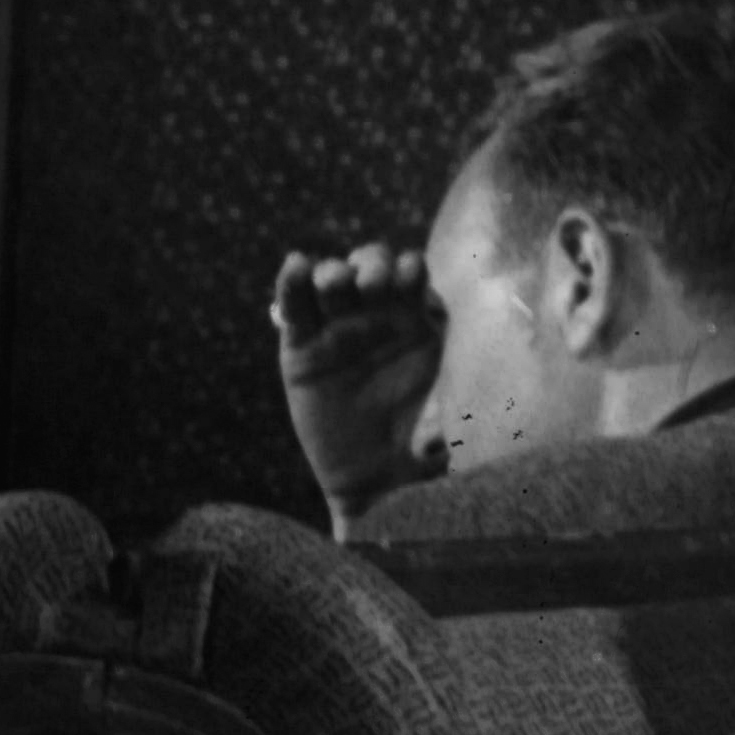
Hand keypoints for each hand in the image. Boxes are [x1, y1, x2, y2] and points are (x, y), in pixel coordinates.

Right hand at [262, 238, 443, 514]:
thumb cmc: (414, 440)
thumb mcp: (442, 416)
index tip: (407, 282)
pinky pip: (293, 304)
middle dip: (371, 263)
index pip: (410, 273)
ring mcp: (337, 327)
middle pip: (370, 264)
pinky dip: (292, 280)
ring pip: (332, 277)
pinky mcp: (300, 344)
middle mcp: (376, 315)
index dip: (407, 269)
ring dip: (334, 271)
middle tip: (372, 284)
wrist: (371, 471)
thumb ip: (440, 404)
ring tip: (335, 282)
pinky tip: (297, 264)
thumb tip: (441, 421)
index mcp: (416, 319)